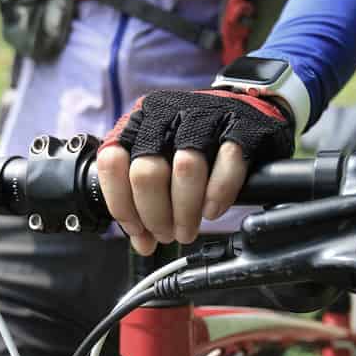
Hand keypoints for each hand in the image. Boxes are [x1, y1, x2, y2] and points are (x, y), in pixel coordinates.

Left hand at [96, 89, 294, 254]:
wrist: (243, 113)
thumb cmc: (195, 144)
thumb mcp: (162, 164)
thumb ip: (145, 202)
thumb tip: (143, 242)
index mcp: (137, 123)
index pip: (113, 162)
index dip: (122, 203)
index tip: (137, 228)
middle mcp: (165, 114)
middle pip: (147, 172)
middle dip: (156, 215)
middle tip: (167, 234)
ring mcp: (203, 115)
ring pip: (186, 168)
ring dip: (186, 210)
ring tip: (189, 229)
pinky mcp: (239, 123)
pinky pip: (228, 159)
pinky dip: (219, 193)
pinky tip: (213, 209)